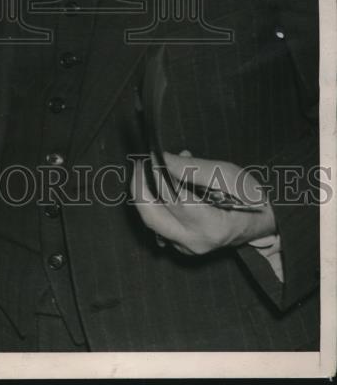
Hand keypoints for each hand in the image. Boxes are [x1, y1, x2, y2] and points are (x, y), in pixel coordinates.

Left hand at [131, 150, 275, 255]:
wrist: (262, 223)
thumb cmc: (250, 196)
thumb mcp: (228, 175)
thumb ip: (194, 168)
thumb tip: (162, 158)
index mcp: (212, 226)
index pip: (173, 199)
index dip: (157, 175)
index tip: (150, 154)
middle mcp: (196, 242)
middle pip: (151, 215)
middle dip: (140, 186)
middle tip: (140, 162)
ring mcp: (187, 248)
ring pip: (151, 220)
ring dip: (145, 192)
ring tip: (151, 168)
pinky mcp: (181, 245)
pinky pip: (158, 222)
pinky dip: (155, 201)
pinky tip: (164, 183)